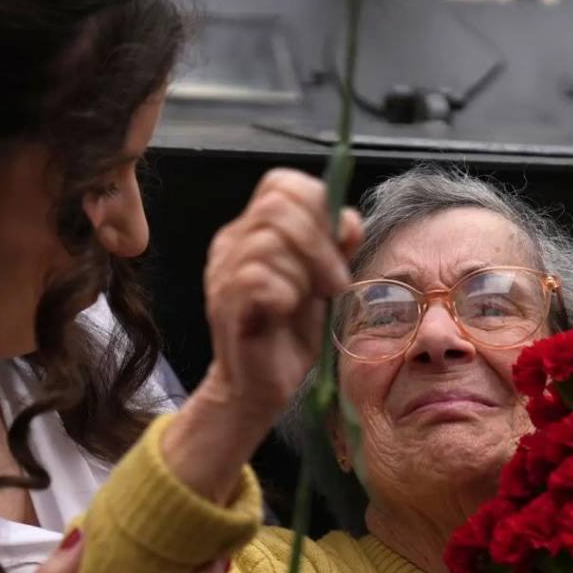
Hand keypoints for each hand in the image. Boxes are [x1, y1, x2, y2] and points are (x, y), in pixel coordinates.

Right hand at [165, 168, 362, 500]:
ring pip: (269, 242)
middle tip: (333, 282)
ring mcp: (224, 271)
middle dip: (319, 242)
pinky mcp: (226, 303)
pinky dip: (285, 293)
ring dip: (305, 272)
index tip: (340, 247)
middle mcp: (233, 243)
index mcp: (255, 230)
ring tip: (312, 300)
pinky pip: (258, 278)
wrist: (260, 388)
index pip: (283, 184)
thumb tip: (348, 219)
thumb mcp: (322, 282)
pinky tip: (286, 312)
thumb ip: (334, 247)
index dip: (319, 207)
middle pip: (278, 205)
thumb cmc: (291, 336)